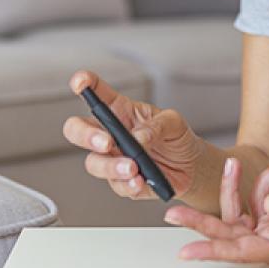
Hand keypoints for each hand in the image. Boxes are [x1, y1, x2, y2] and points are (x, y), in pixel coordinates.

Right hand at [63, 70, 203, 199]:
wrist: (190, 168)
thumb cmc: (176, 138)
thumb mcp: (174, 122)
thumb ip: (157, 125)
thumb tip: (139, 137)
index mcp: (120, 110)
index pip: (96, 94)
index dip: (84, 84)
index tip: (81, 82)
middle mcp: (110, 134)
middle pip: (77, 130)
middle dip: (85, 135)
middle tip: (106, 142)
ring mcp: (113, 158)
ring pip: (94, 162)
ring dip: (111, 166)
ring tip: (133, 168)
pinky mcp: (121, 181)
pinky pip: (116, 185)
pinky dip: (127, 184)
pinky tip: (139, 182)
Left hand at [163, 156, 268, 267]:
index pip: (238, 252)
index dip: (210, 251)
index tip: (185, 252)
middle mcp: (267, 241)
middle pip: (225, 233)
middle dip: (199, 221)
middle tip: (172, 212)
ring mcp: (266, 229)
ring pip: (237, 209)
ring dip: (235, 185)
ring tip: (236, 163)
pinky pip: (254, 198)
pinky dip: (261, 182)